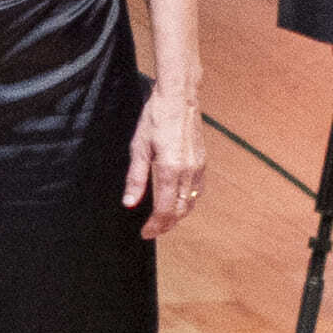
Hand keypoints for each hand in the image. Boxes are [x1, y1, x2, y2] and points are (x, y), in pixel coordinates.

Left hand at [122, 82, 208, 240]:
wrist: (179, 98)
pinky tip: (177, 201)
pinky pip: (197, 190)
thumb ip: (135, 178)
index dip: (155, 226)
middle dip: (166, 224)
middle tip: (151, 230)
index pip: (164, 210)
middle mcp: (188, 172)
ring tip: (162, 220)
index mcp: (170, 170)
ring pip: (191, 202)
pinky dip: (187, 202)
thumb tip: (130, 203)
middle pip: (180, 211)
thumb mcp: (138, 147)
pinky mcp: (202, 162)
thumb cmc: (156, 118)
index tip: (145, 233)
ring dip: (177, 215)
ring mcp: (198, 167)